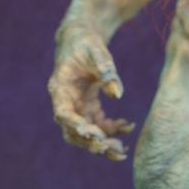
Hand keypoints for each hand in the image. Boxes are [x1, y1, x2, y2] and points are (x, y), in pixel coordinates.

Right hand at [48, 30, 133, 161]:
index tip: (95, 135)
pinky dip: (112, 129)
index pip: (64, 114)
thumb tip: (117, 95)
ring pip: (86, 134)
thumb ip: (107, 71)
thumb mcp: (97, 52)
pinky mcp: (88, 106)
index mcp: (60, 88)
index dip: (77, 126)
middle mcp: (65, 102)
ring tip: (122, 150)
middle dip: (92, 144)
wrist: (81, 38)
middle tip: (113, 149)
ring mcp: (77, 106)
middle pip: (73, 132)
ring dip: (102, 144)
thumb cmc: (86, 44)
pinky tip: (128, 126)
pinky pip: (98, 124)